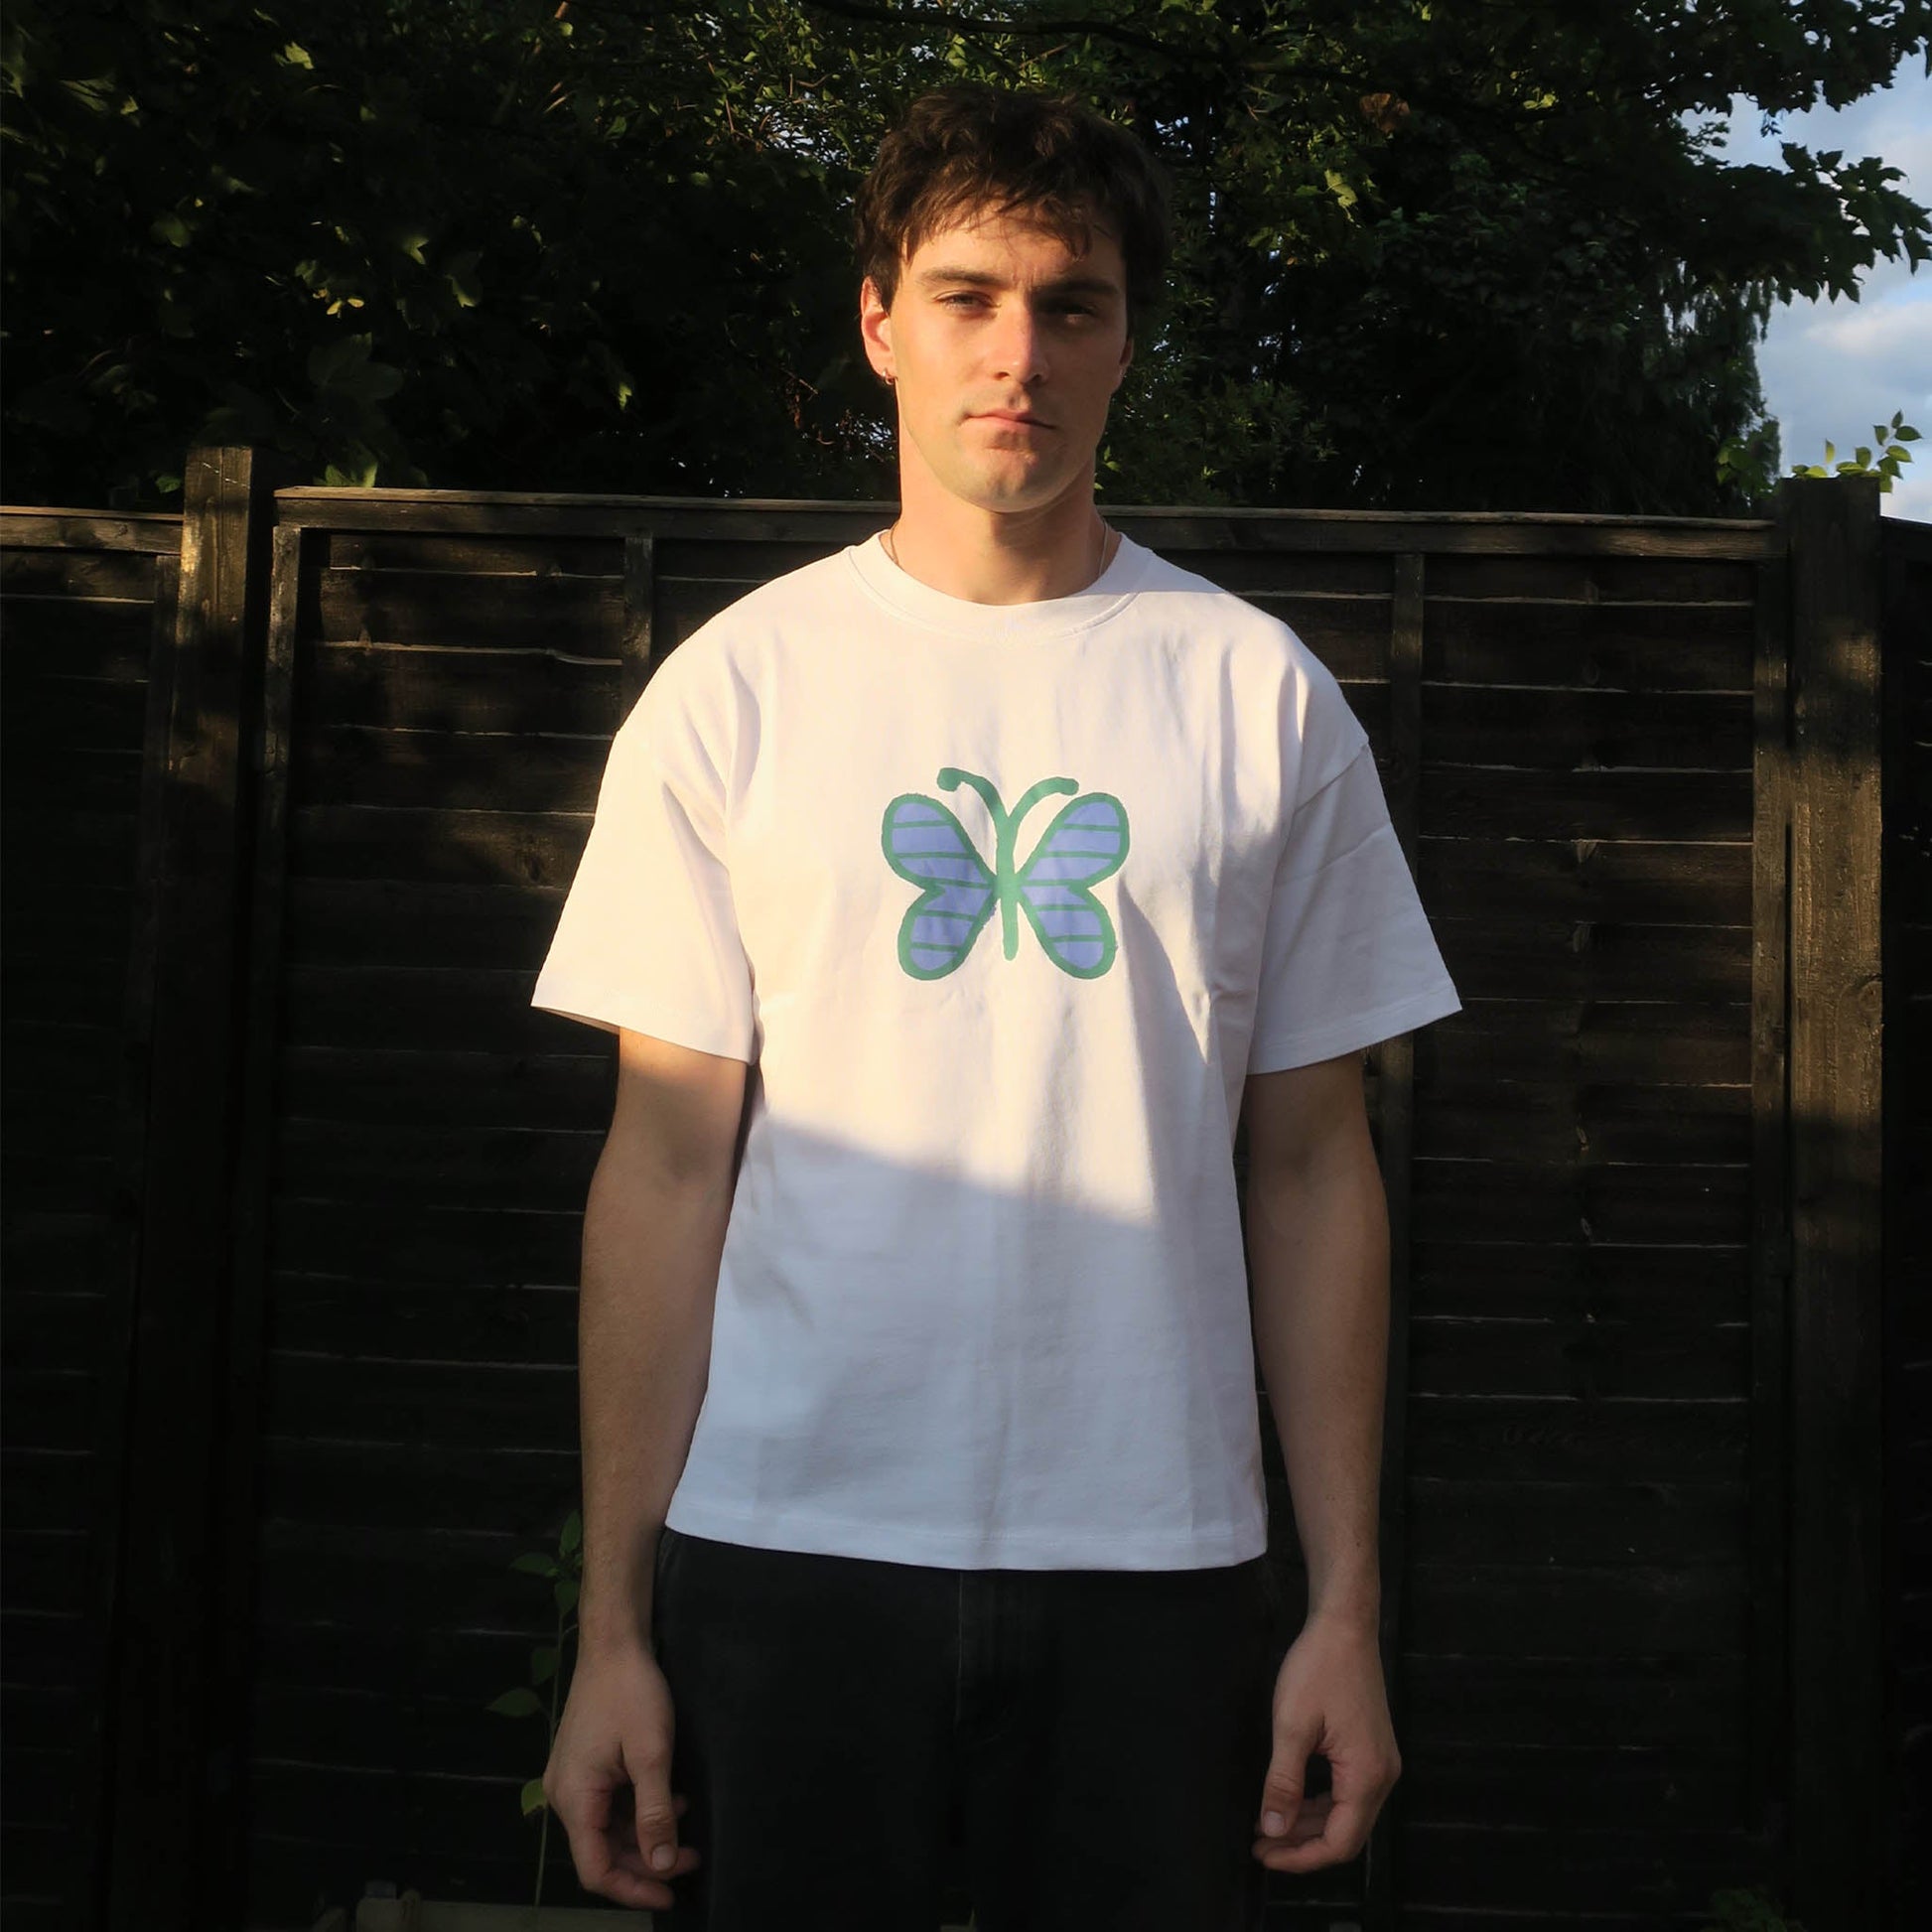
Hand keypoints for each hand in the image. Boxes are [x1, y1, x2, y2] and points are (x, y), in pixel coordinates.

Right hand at [543, 1638, 702, 1907]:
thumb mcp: (652, 1754)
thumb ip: (655, 1813)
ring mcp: (572, 1779)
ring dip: (645, 1835)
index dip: (633, 1888)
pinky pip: (608, 1805)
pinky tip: (669, 1800)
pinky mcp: (584, 1764)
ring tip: (685, 1829)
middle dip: (647, 1861)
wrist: (614, 1643)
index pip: (596, 1869)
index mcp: (574, 1799)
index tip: (670, 1894)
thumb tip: (663, 1865)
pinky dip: (638, 1810)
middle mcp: (564, 1795)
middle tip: (690, 1858)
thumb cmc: (632, 1694)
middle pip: (602, 1851)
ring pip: (608, 1828)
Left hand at [1251, 1610, 1400, 1872]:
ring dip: (1309, 1825)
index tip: (1263, 1854)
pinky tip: (1292, 1800)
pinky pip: (1348, 1793)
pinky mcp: (1372, 1751)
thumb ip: (1283, 1782)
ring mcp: (1381, 1764)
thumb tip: (1273, 1829)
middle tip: (1260, 1845)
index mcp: (1367, 1777)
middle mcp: (1383, 1777)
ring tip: (1269, 1826)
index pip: (1338, 1843)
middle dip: (1302, 1845)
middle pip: (1345, 1835)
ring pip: (1347, 1816)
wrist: (1345, 1626)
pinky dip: (1320, 1804)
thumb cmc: (1318, 1669)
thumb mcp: (1292, 1726)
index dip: (1300, 1857)